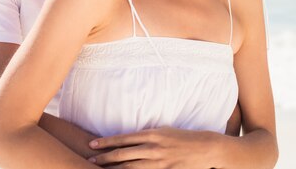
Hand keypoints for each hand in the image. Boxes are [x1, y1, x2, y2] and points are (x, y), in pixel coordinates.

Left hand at [87, 126, 216, 168]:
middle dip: (105, 157)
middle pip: (124, 154)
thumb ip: (147, 135)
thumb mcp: (163, 131)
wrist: (206, 148)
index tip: (92, 144)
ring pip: (131, 167)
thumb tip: (130, 139)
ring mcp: (159, 162)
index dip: (106, 142)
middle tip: (90, 159)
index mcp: (151, 134)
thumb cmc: (183, 138)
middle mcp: (153, 147)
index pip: (123, 138)